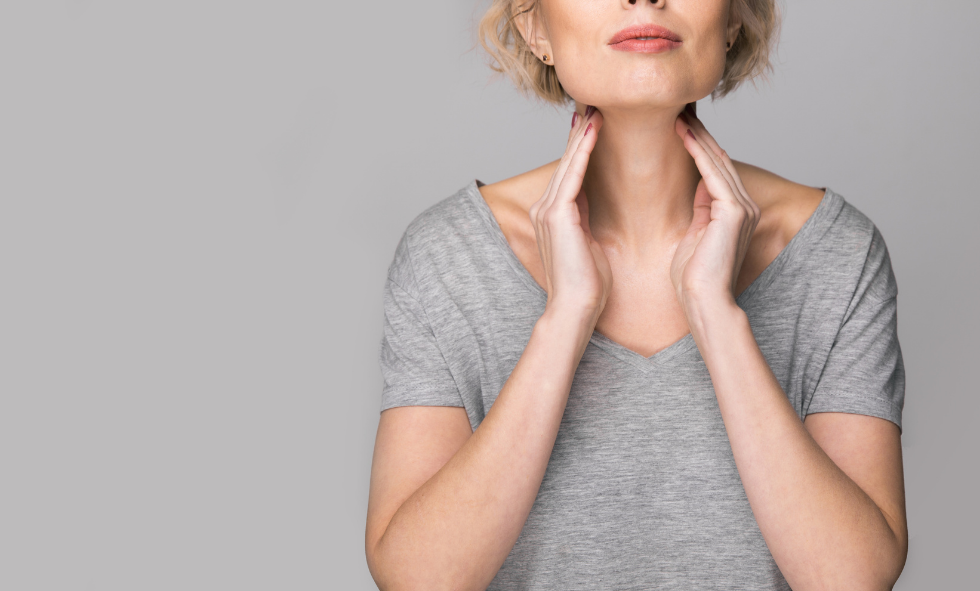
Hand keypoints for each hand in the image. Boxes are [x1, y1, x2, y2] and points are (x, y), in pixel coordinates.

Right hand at [530, 106, 611, 323]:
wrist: (576, 307)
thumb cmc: (588, 283)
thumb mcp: (589, 242)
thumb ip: (585, 218)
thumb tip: (590, 202)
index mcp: (554, 215)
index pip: (570, 173)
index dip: (581, 147)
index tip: (594, 125)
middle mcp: (546, 208)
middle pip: (566, 162)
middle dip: (580, 133)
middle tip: (593, 104)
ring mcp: (548, 210)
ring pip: (568, 163)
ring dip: (582, 135)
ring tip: (594, 109)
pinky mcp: (557, 214)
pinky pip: (573, 174)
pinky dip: (583, 150)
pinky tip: (593, 131)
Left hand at [671, 105, 759, 309]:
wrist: (703, 301)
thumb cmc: (694, 277)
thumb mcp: (695, 234)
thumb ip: (700, 209)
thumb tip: (696, 185)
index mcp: (735, 211)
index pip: (715, 168)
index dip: (698, 144)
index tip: (679, 123)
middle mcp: (743, 205)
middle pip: (718, 158)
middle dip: (698, 132)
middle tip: (679, 107)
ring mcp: (742, 207)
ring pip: (716, 160)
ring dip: (696, 135)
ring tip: (678, 112)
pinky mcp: (733, 212)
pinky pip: (712, 173)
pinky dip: (697, 151)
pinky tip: (682, 132)